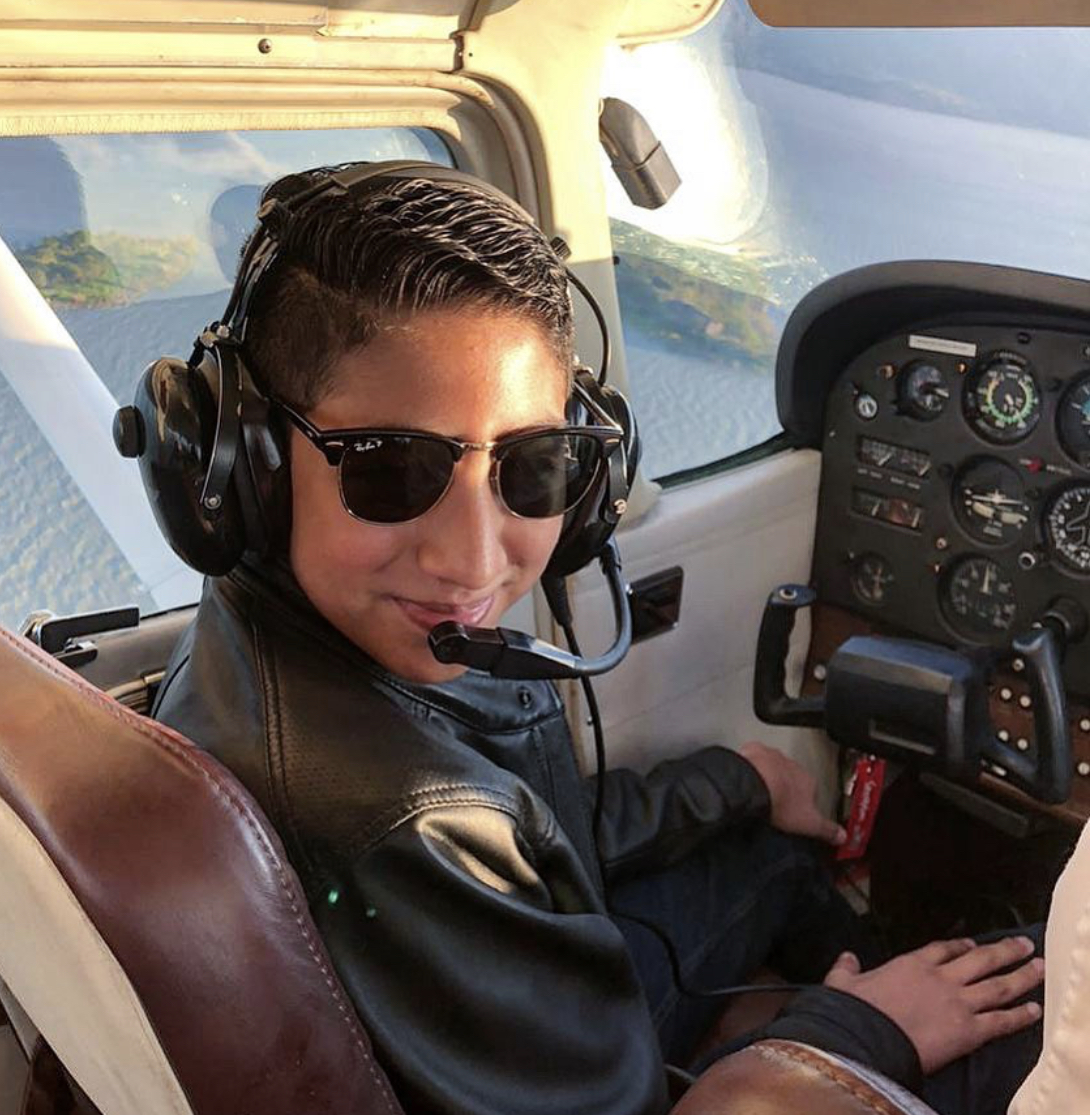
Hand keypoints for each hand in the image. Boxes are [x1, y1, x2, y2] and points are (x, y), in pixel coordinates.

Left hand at [738, 740, 844, 845]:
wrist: (755, 786)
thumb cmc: (781, 802)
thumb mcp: (809, 824)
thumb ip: (827, 830)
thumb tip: (841, 836)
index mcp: (807, 780)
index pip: (812, 790)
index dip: (804, 801)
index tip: (797, 810)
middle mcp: (792, 765)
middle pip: (792, 776)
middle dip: (786, 786)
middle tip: (776, 803)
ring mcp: (772, 757)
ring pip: (773, 765)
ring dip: (769, 775)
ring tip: (760, 793)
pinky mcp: (753, 752)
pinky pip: (753, 756)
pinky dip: (750, 765)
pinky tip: (746, 779)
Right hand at [824, 936, 1043, 1073]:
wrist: (867, 1037)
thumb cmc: (854, 1010)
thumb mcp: (842, 982)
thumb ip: (846, 968)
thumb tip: (846, 958)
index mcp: (912, 964)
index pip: (943, 949)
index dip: (961, 946)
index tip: (974, 944)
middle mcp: (941, 978)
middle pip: (981, 960)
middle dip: (1005, 952)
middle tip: (1024, 944)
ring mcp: (957, 1002)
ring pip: (998, 985)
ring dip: (1021, 976)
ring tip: (1038, 967)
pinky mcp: (968, 1030)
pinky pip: (1000, 1021)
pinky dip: (1019, 1016)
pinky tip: (1033, 1010)